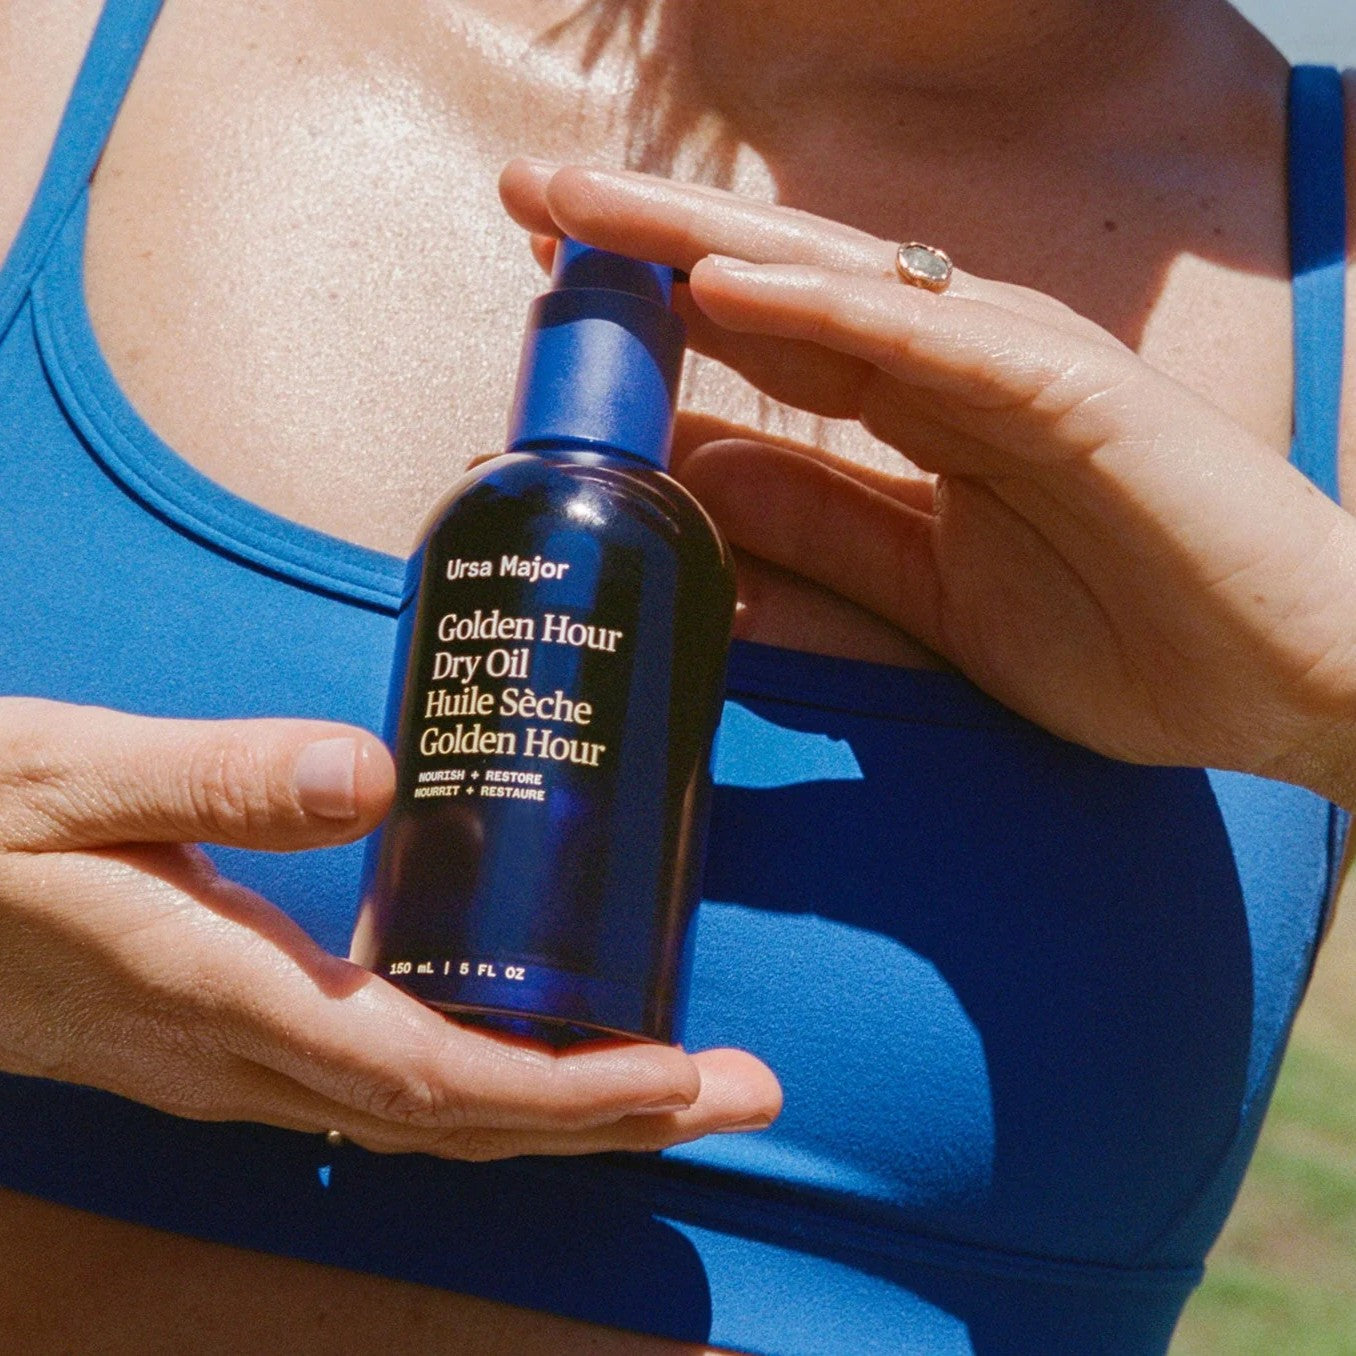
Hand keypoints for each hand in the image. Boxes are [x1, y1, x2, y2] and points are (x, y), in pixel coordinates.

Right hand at [0, 698, 779, 1157]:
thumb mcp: (74, 774)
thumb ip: (220, 774)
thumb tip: (377, 776)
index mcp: (216, 990)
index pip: (426, 1075)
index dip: (562, 1090)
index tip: (679, 1079)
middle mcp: (236, 1055)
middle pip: (454, 1119)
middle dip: (608, 1121)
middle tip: (740, 1093)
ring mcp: (226, 1065)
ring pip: (422, 1118)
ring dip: (554, 1111)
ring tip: (667, 1086)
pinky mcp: (218, 1039)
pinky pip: (377, 1090)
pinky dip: (476, 1087)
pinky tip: (524, 1050)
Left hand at [502, 159, 1355, 806]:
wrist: (1286, 679)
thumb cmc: (1129, 635)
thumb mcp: (932, 600)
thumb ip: (823, 538)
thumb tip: (697, 483)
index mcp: (923, 416)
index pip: (767, 341)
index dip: (658, 309)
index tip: (556, 291)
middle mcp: (955, 367)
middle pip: (775, 282)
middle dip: (648, 239)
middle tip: (528, 192)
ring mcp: (1011, 366)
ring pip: (833, 280)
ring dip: (703, 238)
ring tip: (581, 203)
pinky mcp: (1069, 391)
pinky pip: (925, 337)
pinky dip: (823, 306)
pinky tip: (725, 283)